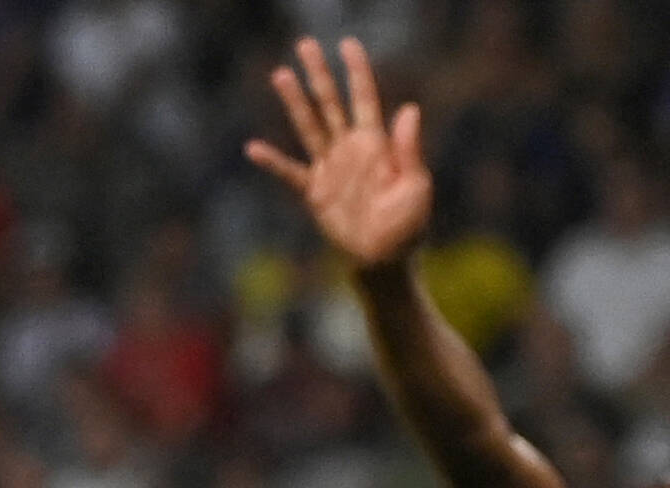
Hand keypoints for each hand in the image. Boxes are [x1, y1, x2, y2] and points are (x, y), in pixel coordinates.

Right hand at [245, 37, 433, 271]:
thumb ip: (409, 149)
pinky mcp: (315, 193)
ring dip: (294, 101)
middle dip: (318, 74)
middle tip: (304, 45)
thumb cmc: (407, 225)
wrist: (385, 260)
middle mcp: (350, 149)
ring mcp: (330, 169)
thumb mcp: (416, 186)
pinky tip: (253, 148)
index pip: (364, 98)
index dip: (357, 71)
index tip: (347, 45)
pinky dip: (273, 162)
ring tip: (280, 74)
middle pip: (330, 103)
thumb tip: (408, 109)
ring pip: (309, 126)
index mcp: (376, 143)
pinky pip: (290, 173)